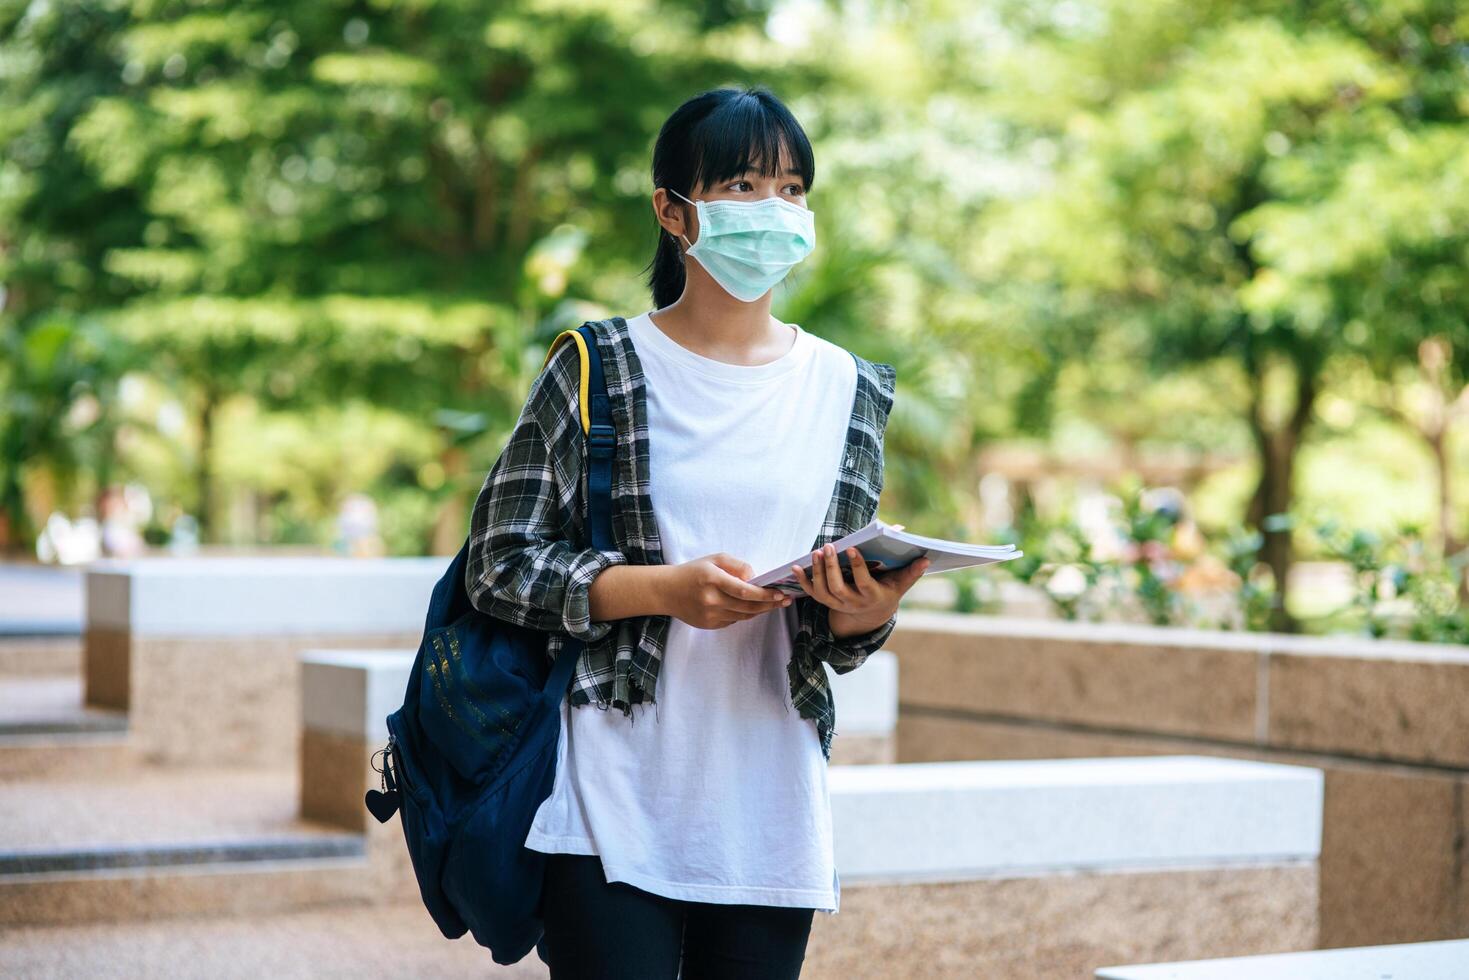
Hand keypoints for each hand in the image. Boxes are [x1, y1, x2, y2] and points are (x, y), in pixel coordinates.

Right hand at [664, 552, 791, 629]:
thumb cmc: (693, 572)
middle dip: (769, 604)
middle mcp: (711, 600)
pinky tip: (752, 608)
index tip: (780, 593)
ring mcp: (710, 615)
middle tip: (785, 601)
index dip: (764, 594)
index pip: (744, 590)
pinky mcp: (709, 625)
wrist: (666, 591)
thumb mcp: (714, 559)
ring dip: (761, 611)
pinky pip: (733, 620)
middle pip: (748, 607)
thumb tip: (755, 577)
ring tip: (774, 604)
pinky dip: (745, 614)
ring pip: (743, 616)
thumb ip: (736, 565)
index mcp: (713, 579)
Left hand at [789, 544, 929, 634]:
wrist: (873, 613)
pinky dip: (802, 580)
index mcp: (872, 596)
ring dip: (817, 572)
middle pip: (838, 588)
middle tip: (829, 546)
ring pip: (823, 591)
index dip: (857, 566)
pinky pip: (811, 593)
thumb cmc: (888, 590)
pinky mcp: (826, 602)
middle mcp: (853, 603)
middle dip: (832, 567)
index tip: (852, 547)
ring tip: (817, 552)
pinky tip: (795, 566)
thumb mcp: (900, 583)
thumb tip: (927, 558)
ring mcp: (838, 604)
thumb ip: (911, 571)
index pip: (863, 582)